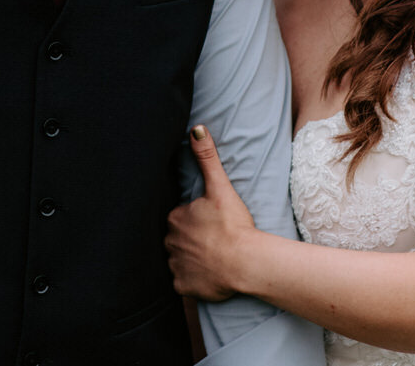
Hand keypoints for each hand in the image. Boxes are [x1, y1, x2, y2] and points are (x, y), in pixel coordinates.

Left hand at [165, 124, 256, 301]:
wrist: (245, 262)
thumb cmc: (233, 224)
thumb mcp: (220, 187)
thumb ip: (207, 158)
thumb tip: (195, 128)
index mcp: (175, 218)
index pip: (180, 217)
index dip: (195, 220)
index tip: (211, 222)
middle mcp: (169, 242)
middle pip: (178, 238)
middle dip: (191, 239)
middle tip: (213, 239)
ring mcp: (174, 266)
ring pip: (179, 259)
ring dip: (191, 258)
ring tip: (212, 256)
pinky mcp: (182, 286)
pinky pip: (183, 282)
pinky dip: (193, 279)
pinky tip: (208, 274)